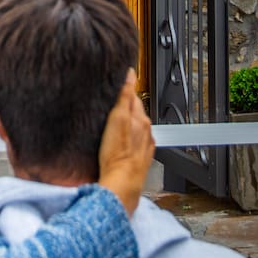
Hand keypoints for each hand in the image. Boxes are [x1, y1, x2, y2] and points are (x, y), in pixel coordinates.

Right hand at [95, 70, 152, 215]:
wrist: (122, 183)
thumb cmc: (118, 154)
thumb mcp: (117, 118)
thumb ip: (124, 95)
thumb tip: (130, 74)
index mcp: (140, 119)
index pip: (133, 96)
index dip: (124, 89)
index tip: (118, 84)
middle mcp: (145, 130)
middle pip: (135, 111)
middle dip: (126, 105)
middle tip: (112, 102)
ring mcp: (144, 144)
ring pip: (136, 127)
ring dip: (127, 122)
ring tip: (114, 122)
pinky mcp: (139, 157)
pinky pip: (136, 142)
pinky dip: (129, 138)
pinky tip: (120, 142)